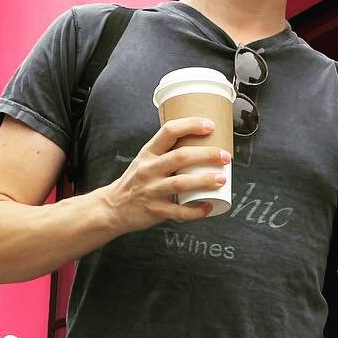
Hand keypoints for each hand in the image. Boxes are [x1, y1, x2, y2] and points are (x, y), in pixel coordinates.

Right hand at [96, 120, 231, 236]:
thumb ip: (166, 153)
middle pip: (181, 157)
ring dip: (204, 181)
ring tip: (221, 179)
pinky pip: (179, 212)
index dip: (191, 125)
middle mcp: (149, 169)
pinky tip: (208, 207)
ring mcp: (152, 190)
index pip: (169, 131)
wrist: (112, 208)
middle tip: (225, 156)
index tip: (210, 126)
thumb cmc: (134, 182)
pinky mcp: (155, 210)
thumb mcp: (144, 161)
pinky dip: (196, 210)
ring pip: (181, 183)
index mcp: (148, 153)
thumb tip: (198, 143)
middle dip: (207, 155)